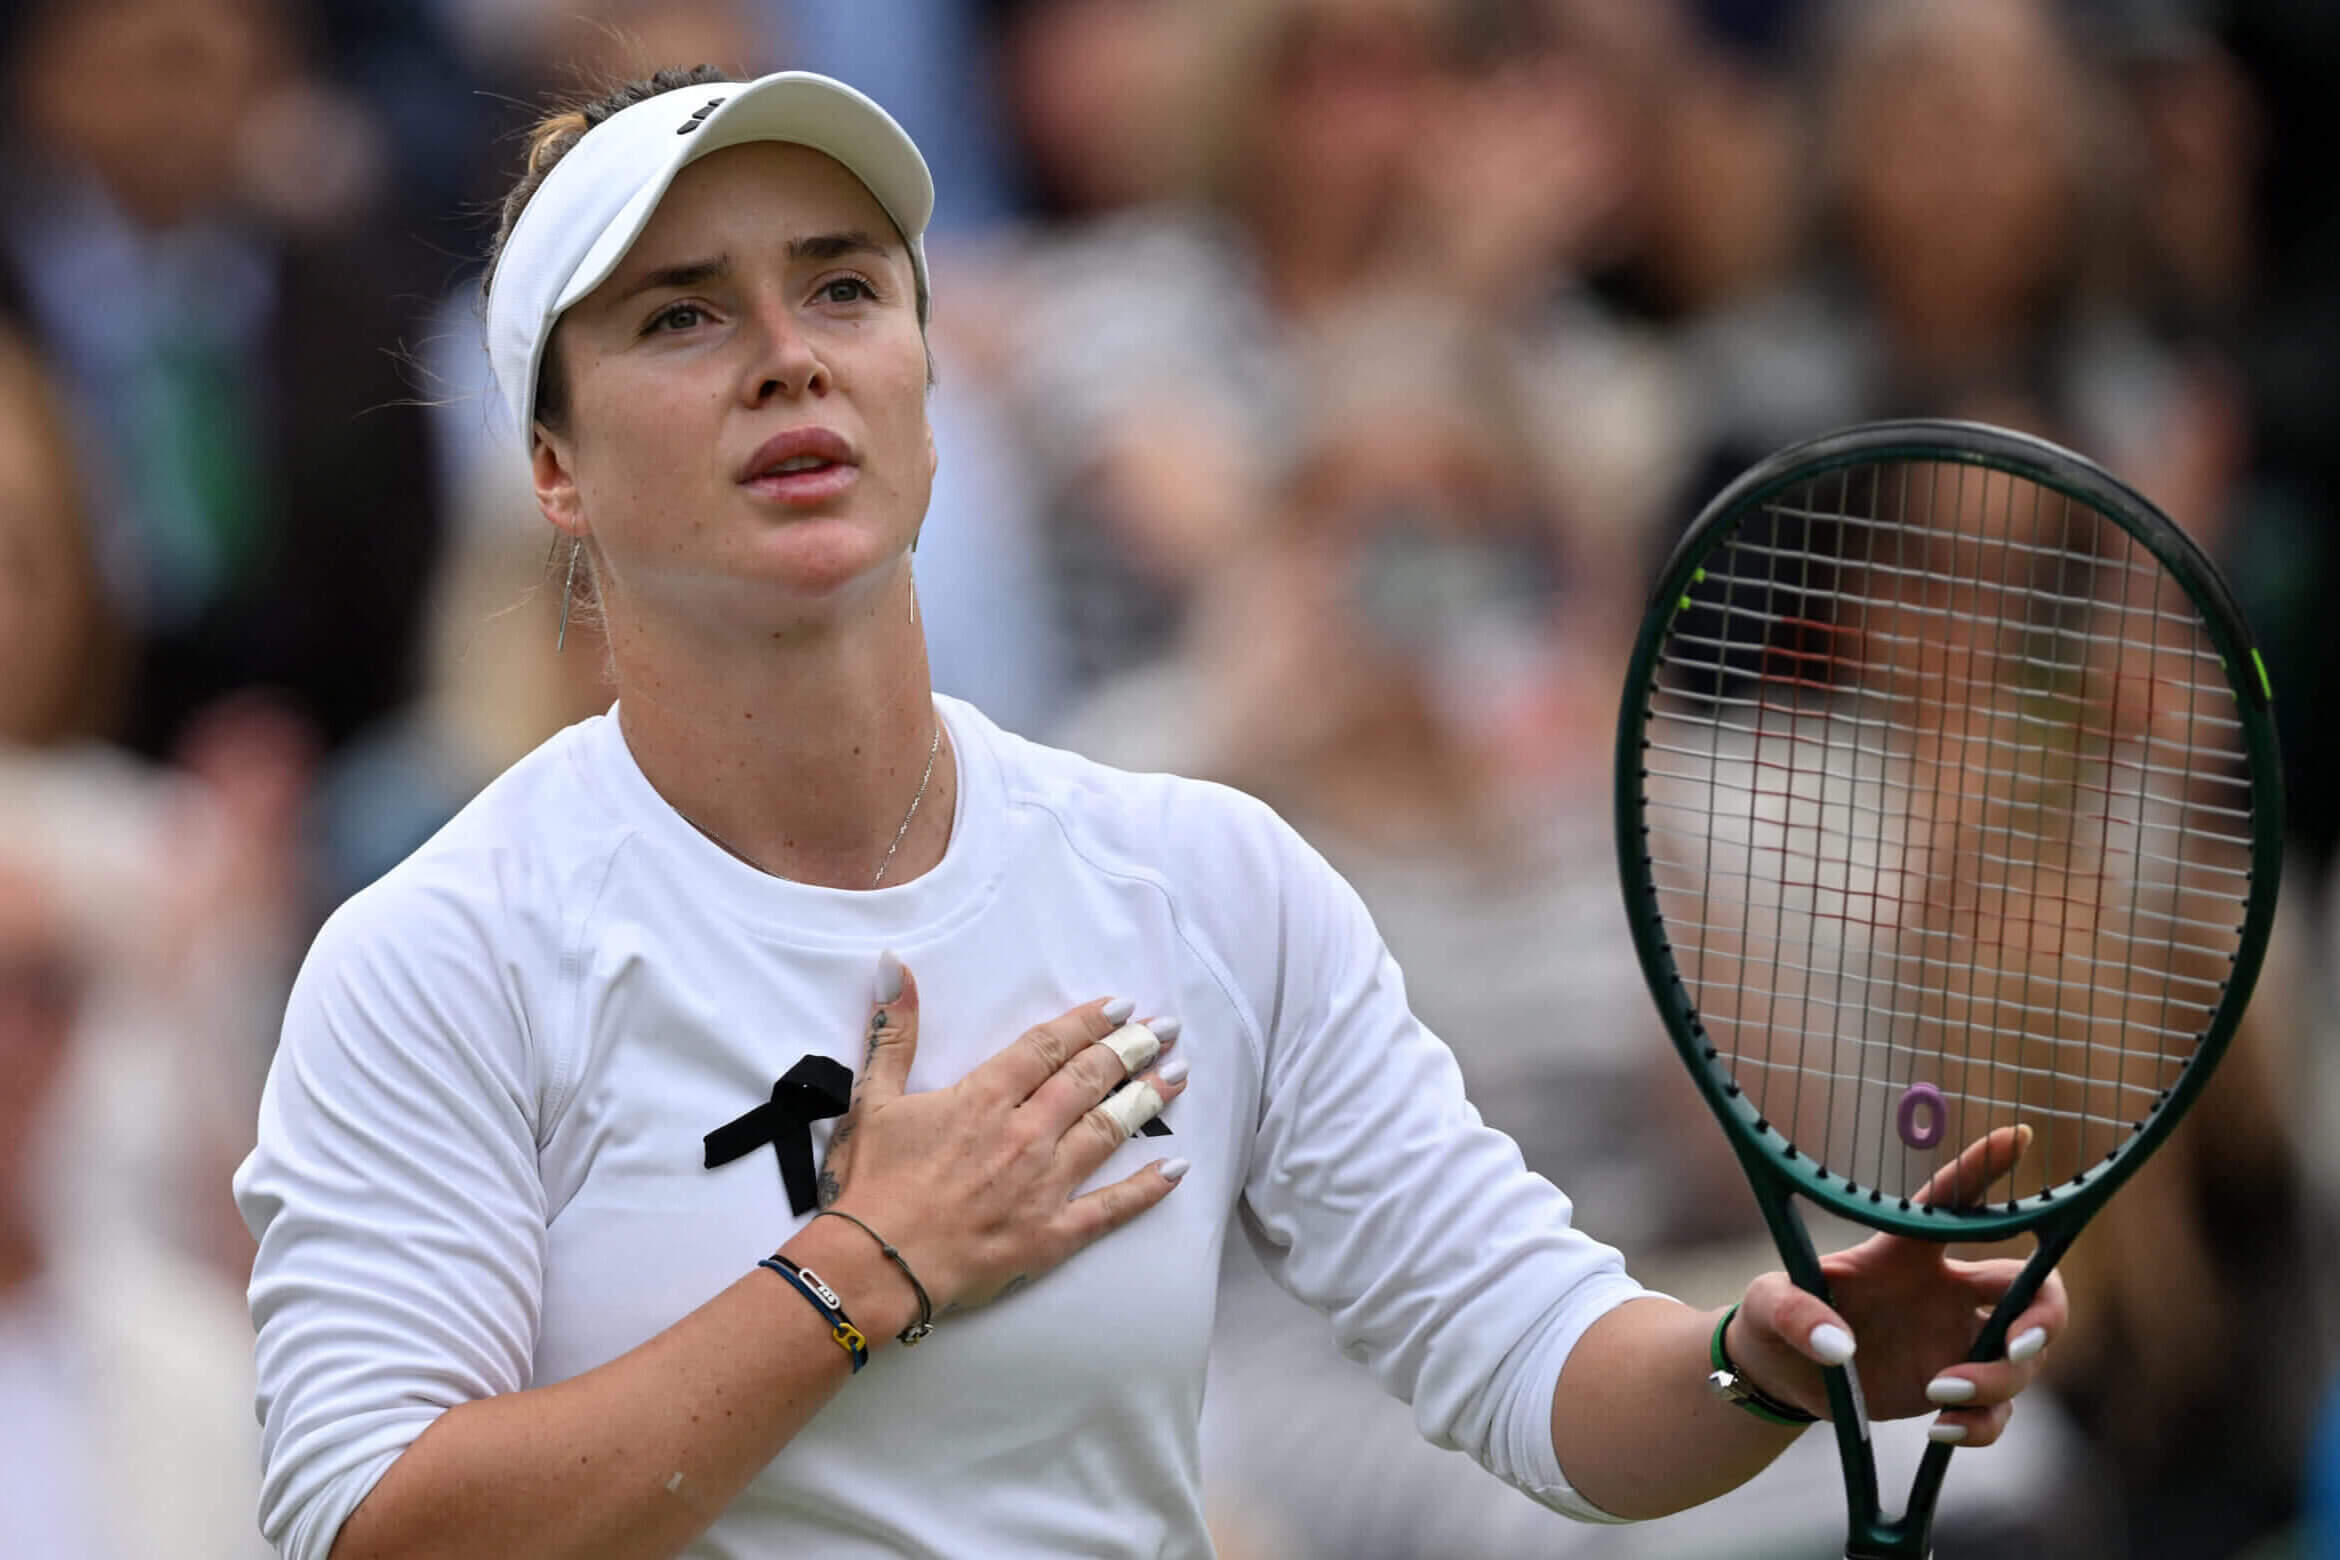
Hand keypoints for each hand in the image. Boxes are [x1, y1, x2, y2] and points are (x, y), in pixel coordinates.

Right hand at [813, 953, 1189, 1318]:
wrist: (874, 1267)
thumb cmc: (871, 1184)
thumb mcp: (874, 1098)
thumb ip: (895, 1032)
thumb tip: (897, 966)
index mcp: (984, 1098)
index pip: (1047, 1047)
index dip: (1088, 1022)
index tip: (1121, 1006)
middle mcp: (1024, 1133)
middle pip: (1088, 1080)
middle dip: (1130, 1050)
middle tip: (1164, 1029)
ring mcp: (1043, 1184)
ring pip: (1107, 1130)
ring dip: (1145, 1099)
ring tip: (1177, 1075)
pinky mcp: (1052, 1235)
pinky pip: (1111, 1208)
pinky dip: (1147, 1189)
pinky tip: (1177, 1170)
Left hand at [1724, 1126, 2068, 1446]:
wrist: (1778, 1375)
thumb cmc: (1775, 1319)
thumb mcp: (1766, 1306)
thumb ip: (1794, 1312)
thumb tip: (1839, 1346)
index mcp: (1905, 1253)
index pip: (1953, 1203)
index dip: (1986, 1169)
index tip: (2019, 1134)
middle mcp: (1945, 1291)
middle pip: (2031, 1286)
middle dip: (2045, 1313)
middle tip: (2016, 1342)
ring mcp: (1955, 1341)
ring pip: (2023, 1357)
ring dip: (1997, 1378)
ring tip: (1937, 1392)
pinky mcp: (1954, 1389)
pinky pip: (1999, 1411)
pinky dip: (1982, 1424)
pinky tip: (1940, 1428)